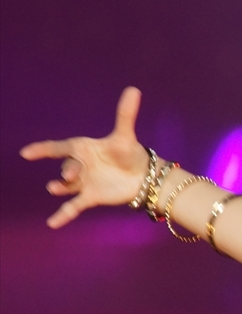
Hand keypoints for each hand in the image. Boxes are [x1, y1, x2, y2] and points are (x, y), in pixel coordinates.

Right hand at [20, 87, 150, 227]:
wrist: (142, 177)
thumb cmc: (129, 153)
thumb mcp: (125, 136)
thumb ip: (125, 114)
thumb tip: (134, 89)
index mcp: (82, 148)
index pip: (59, 147)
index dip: (43, 150)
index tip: (27, 153)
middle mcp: (79, 165)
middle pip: (67, 167)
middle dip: (67, 170)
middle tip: (71, 175)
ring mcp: (83, 182)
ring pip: (66, 186)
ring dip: (61, 188)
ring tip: (55, 188)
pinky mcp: (90, 197)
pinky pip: (73, 207)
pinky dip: (63, 215)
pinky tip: (52, 224)